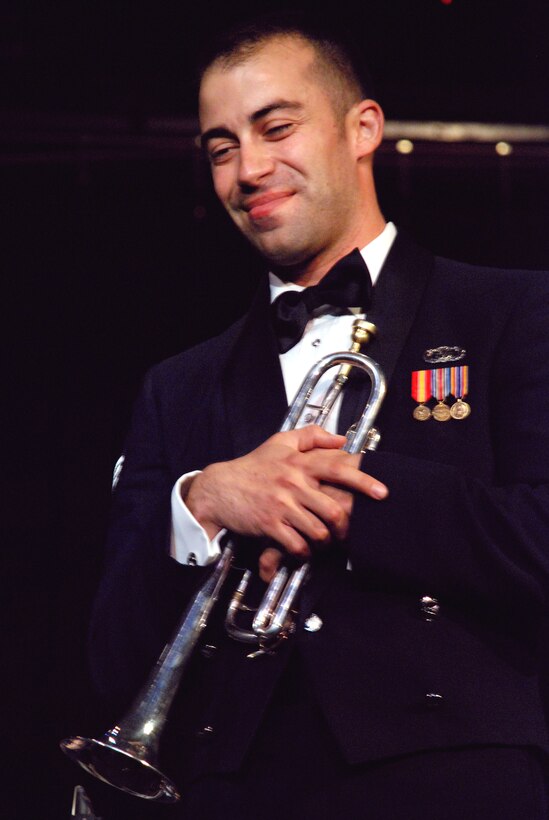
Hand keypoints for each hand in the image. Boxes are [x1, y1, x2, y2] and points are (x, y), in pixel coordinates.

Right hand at [186, 426, 387, 555]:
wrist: (220, 488)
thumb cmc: (253, 466)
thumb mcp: (280, 442)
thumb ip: (311, 436)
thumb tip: (340, 439)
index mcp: (299, 463)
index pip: (338, 469)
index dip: (363, 481)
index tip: (382, 492)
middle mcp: (293, 483)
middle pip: (333, 510)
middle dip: (344, 526)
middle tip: (345, 531)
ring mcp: (281, 505)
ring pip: (318, 531)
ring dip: (324, 541)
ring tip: (323, 540)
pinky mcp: (269, 525)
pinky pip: (297, 544)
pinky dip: (304, 551)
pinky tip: (303, 548)